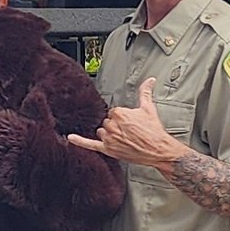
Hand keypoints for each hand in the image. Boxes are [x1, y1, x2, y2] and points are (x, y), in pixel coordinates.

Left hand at [68, 78, 186, 169]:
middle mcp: (112, 125)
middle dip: (116, 126)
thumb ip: (145, 92)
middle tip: (130, 132)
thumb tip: (150, 80)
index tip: (130, 122)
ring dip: (110, 134)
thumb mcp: (149, 109)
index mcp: (119, 113)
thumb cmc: (154, 131)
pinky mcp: (108, 149)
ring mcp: (109, 138)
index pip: (113, 112)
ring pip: (102, 132)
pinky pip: (90, 144)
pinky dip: (79, 141)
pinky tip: (71, 138)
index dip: (122, 118)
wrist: (158, 150)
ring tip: (124, 138)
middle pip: (107, 122)